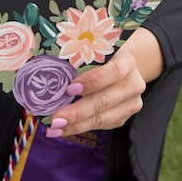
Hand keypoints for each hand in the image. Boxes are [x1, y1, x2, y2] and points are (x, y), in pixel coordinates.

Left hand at [46, 28, 164, 137]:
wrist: (122, 67)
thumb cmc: (103, 56)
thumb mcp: (96, 51)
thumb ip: (79, 57)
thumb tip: (48, 65)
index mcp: (127, 61)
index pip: (114, 71)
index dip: (93, 81)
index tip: (70, 88)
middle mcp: (133, 84)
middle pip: (105, 100)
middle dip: (78, 112)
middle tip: (56, 118)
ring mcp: (131, 103)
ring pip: (103, 118)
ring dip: (76, 125)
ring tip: (55, 127)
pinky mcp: (124, 117)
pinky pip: (101, 125)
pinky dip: (80, 128)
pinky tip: (63, 129)